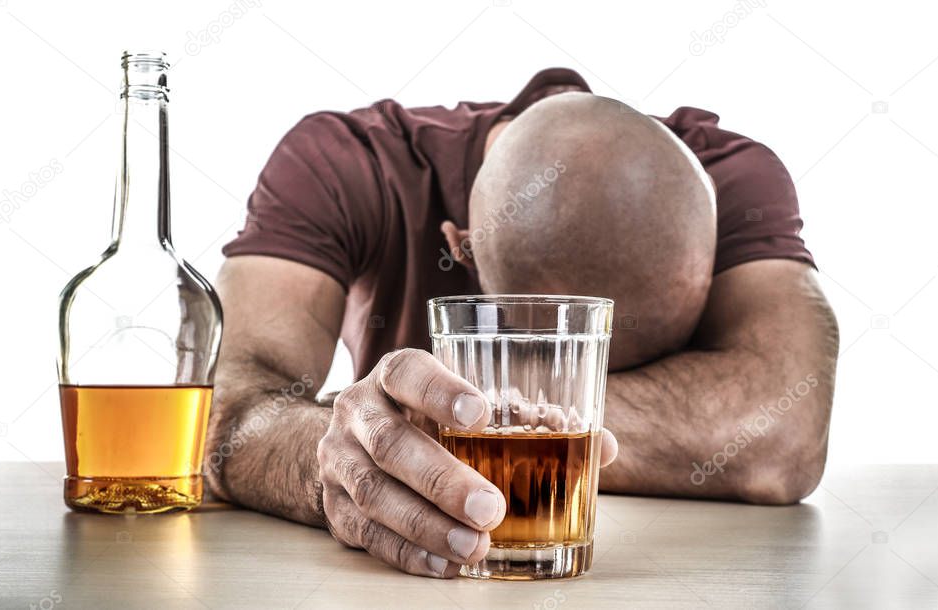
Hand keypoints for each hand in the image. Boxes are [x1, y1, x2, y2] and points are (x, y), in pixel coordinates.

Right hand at [316, 348, 618, 577]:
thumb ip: (529, 418)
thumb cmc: (426, 418)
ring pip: (374, 493)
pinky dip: (407, 553)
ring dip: (427, 525)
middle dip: (442, 479)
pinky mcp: (333, 506)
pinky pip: (365, 534)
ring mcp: (339, 460)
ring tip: (475, 547)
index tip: (483, 412)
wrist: (349, 440)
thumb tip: (604, 445)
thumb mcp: (466, 403)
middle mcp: (359, 412)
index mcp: (394, 375)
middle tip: (491, 507)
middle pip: (391, 443)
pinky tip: (445, 565)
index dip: (441, 392)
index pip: (409, 372)